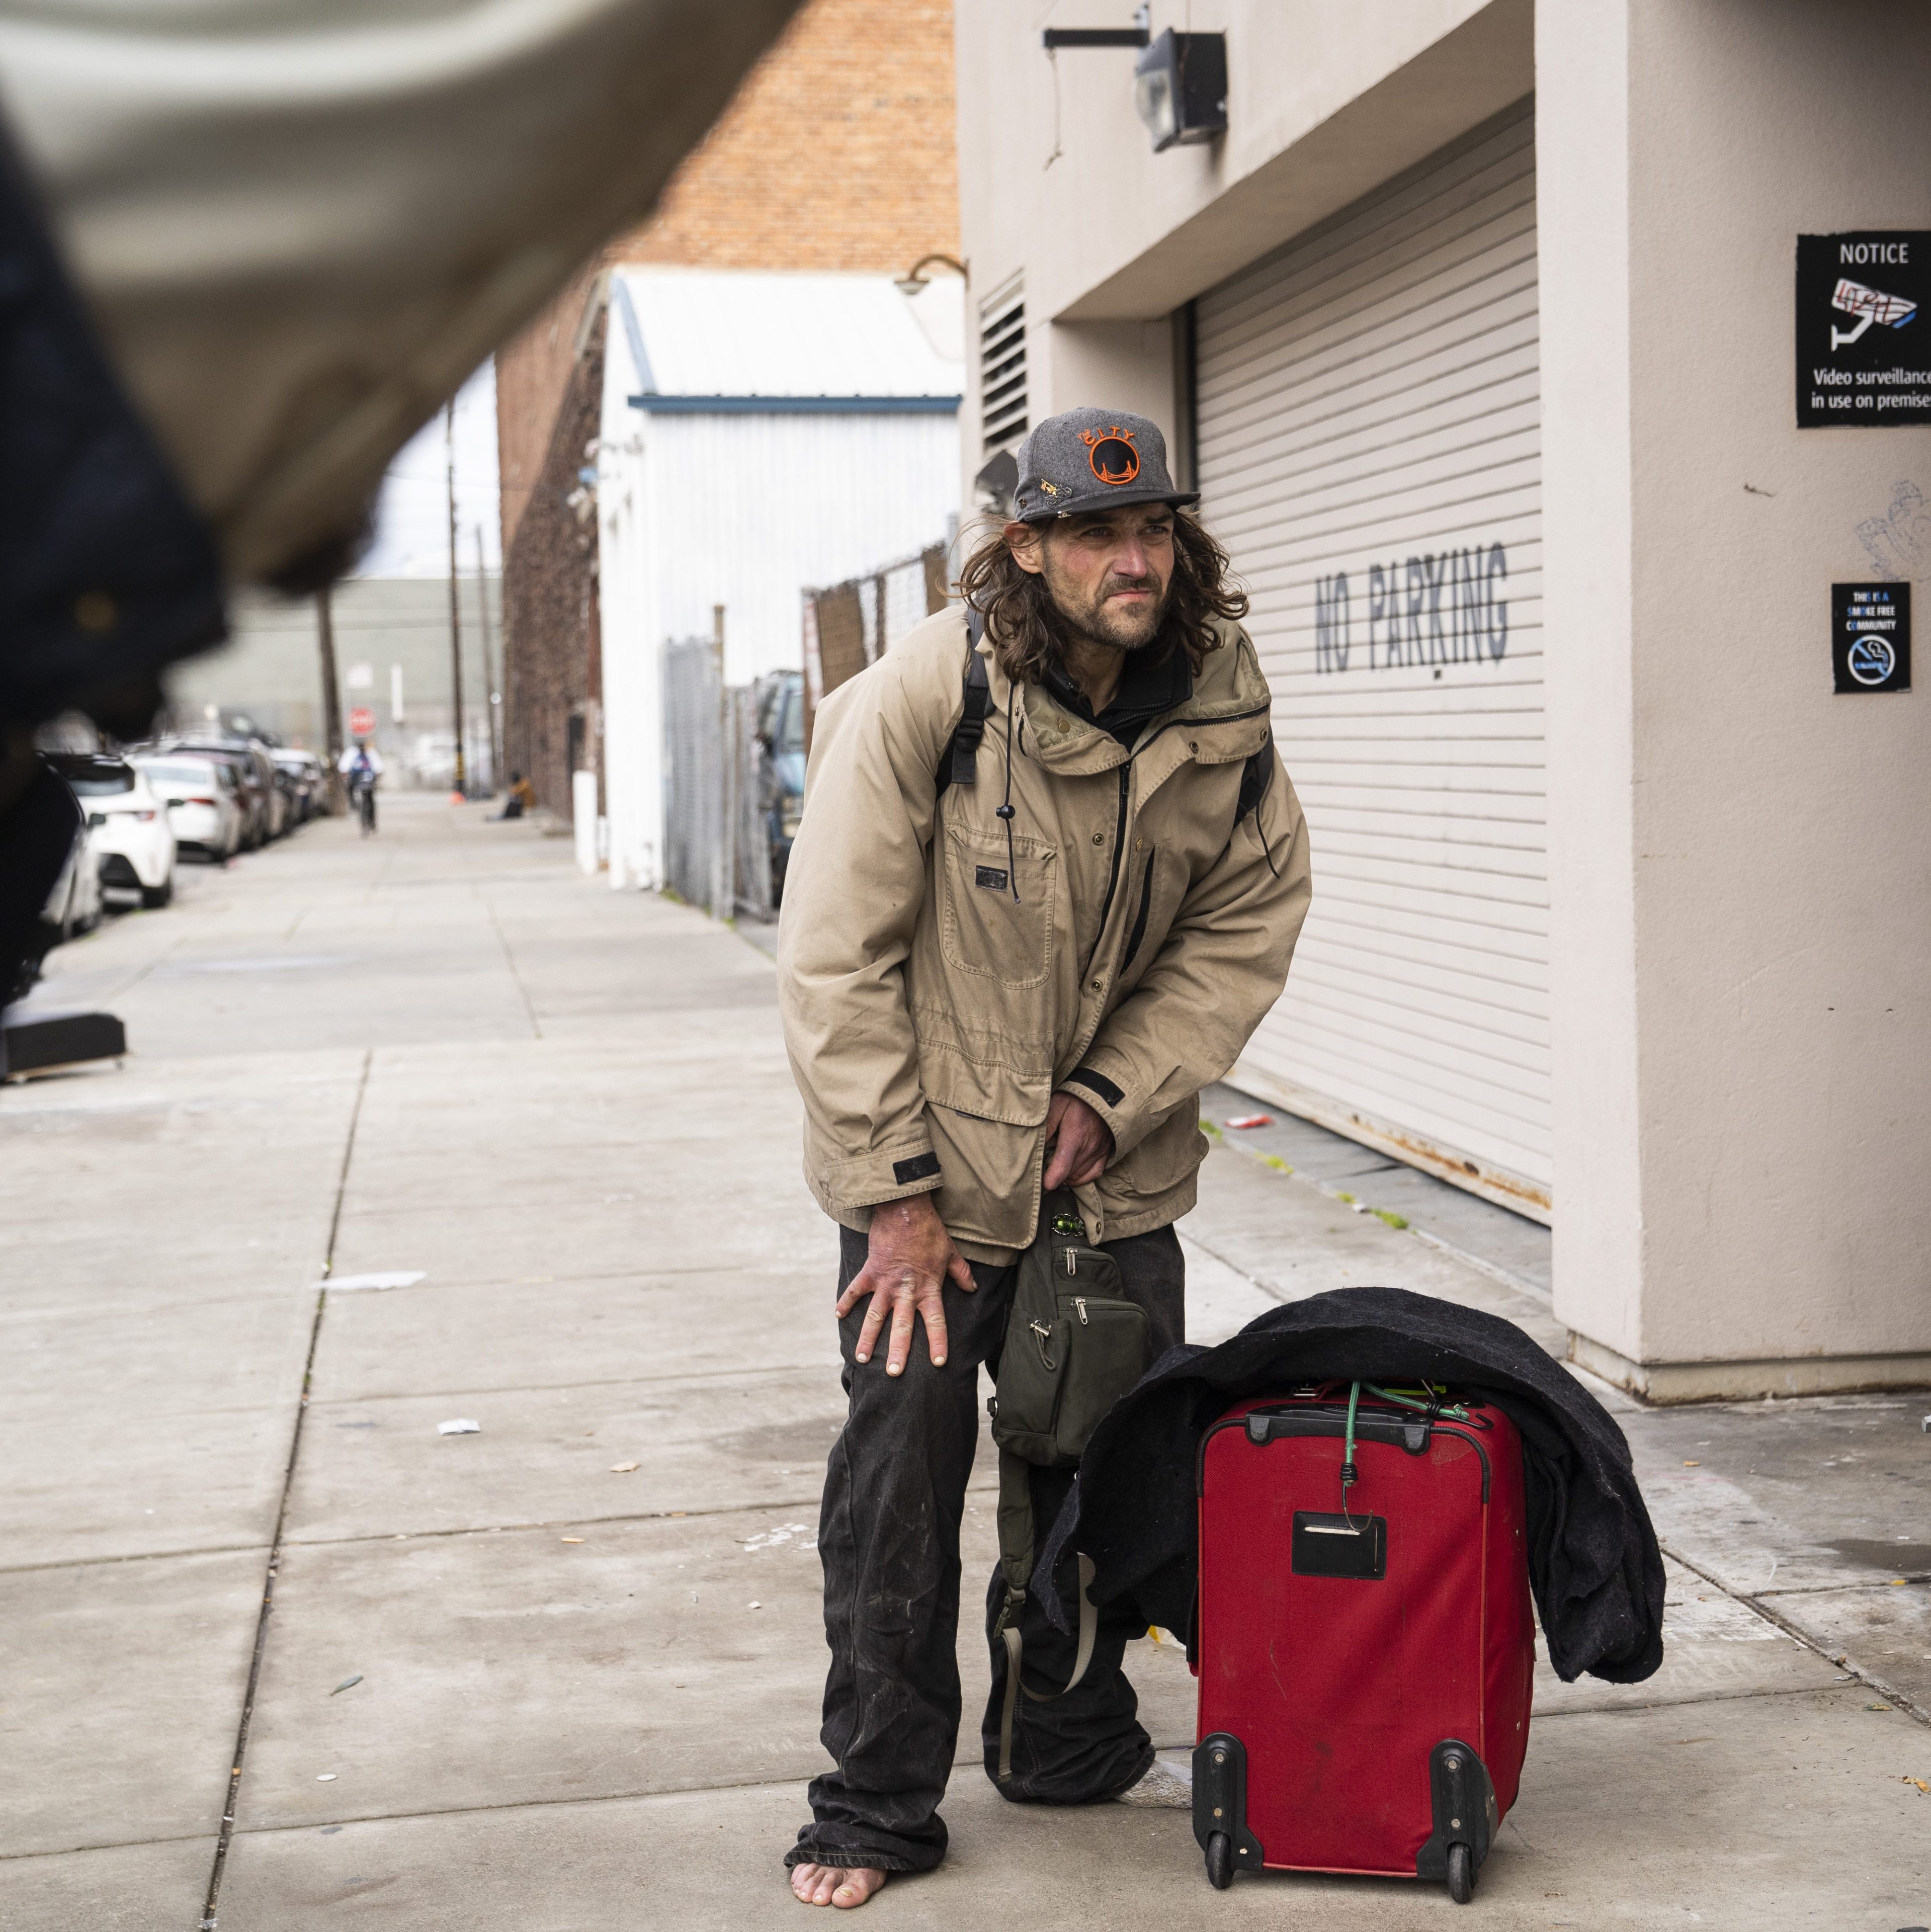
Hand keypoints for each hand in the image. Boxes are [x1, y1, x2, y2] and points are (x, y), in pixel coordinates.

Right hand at [836, 1194, 974, 1374]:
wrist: (905, 1209)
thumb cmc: (930, 1231)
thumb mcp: (951, 1253)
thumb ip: (961, 1273)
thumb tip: (972, 1287)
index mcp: (928, 1288)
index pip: (936, 1321)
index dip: (937, 1342)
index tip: (938, 1362)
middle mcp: (906, 1290)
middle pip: (902, 1326)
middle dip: (897, 1351)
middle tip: (893, 1373)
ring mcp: (886, 1282)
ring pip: (875, 1316)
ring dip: (867, 1338)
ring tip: (861, 1359)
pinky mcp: (870, 1271)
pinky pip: (855, 1290)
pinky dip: (846, 1301)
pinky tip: (838, 1315)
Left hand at [1042, 1091, 1113, 1189]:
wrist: (1104, 1092)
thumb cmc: (1076, 1098)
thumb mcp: (1056, 1105)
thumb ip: (1046, 1126)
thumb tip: (1034, 1146)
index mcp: (1075, 1136)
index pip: (1062, 1167)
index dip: (1050, 1179)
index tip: (1042, 1184)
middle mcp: (1089, 1147)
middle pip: (1069, 1174)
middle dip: (1054, 1175)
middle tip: (1043, 1166)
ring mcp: (1100, 1151)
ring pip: (1079, 1176)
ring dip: (1066, 1176)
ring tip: (1055, 1166)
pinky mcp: (1106, 1152)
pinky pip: (1094, 1174)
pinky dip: (1081, 1177)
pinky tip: (1071, 1172)